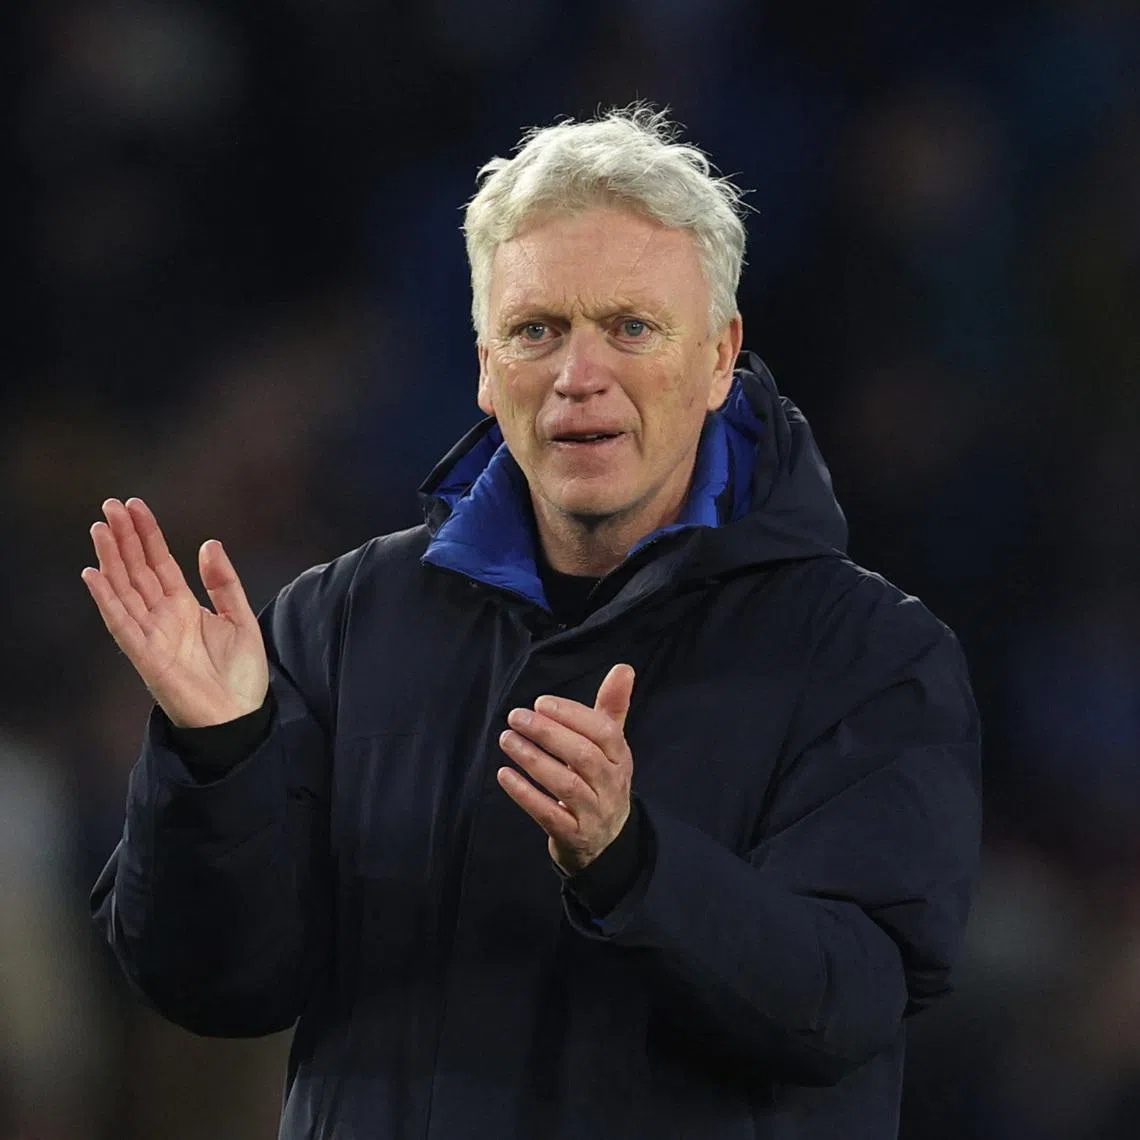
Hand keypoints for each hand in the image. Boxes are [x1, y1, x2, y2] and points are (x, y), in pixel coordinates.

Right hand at [81, 497, 268, 727]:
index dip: (147, 534)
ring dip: (111, 559)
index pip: (160, 563)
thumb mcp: (240, 618)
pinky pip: (122, 623)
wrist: (240, 718)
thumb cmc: (240, 675)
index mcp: (184, 607)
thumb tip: (209, 543)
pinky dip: (107, 600)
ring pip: (124, 590)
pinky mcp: (145, 656)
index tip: (134, 505)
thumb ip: (224, 582)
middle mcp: (162, 617)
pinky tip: (94, 574)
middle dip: (124, 538)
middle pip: (137, 570)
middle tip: (109, 505)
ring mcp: (151, 635)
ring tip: (99, 528)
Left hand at [497, 663, 634, 873]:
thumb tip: (623, 667)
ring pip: (566, 785)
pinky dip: (525, 794)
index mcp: (622, 758)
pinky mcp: (574, 836)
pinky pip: (549, 815)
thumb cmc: (600, 780)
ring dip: (533, 759)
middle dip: (548, 733)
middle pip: (584, 757)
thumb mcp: (610, 746)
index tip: (542, 703)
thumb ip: (612, 707)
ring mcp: (594, 813)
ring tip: (506, 739)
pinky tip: (504, 774)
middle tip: (516, 716)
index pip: (604, 732)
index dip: (573, 715)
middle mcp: (612, 786)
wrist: (605, 842)